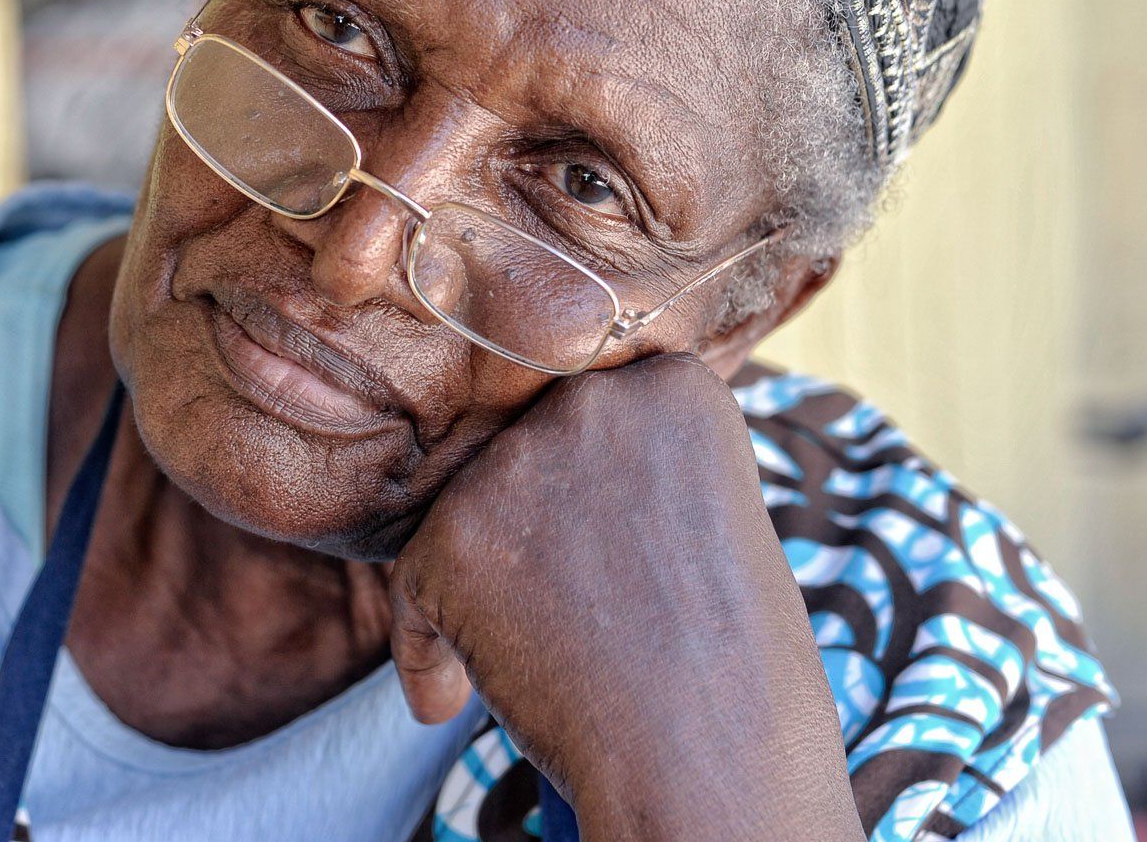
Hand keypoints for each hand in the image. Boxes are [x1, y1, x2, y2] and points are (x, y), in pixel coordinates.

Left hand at [387, 352, 863, 840]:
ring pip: (470, 517)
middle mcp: (592, 400)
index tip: (622, 563)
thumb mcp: (712, 525)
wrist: (715, 762)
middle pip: (530, 458)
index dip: (600, 498)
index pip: (601, 419)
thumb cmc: (733, 671)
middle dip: (538, 532)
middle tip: (582, 614)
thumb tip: (541, 491)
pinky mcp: (452, 531)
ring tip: (542, 660)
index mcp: (674, 386)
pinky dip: (428, 647)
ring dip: (484, 586)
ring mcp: (517, 462)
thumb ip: (634, 476)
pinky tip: (449, 701)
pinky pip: (413, 583)